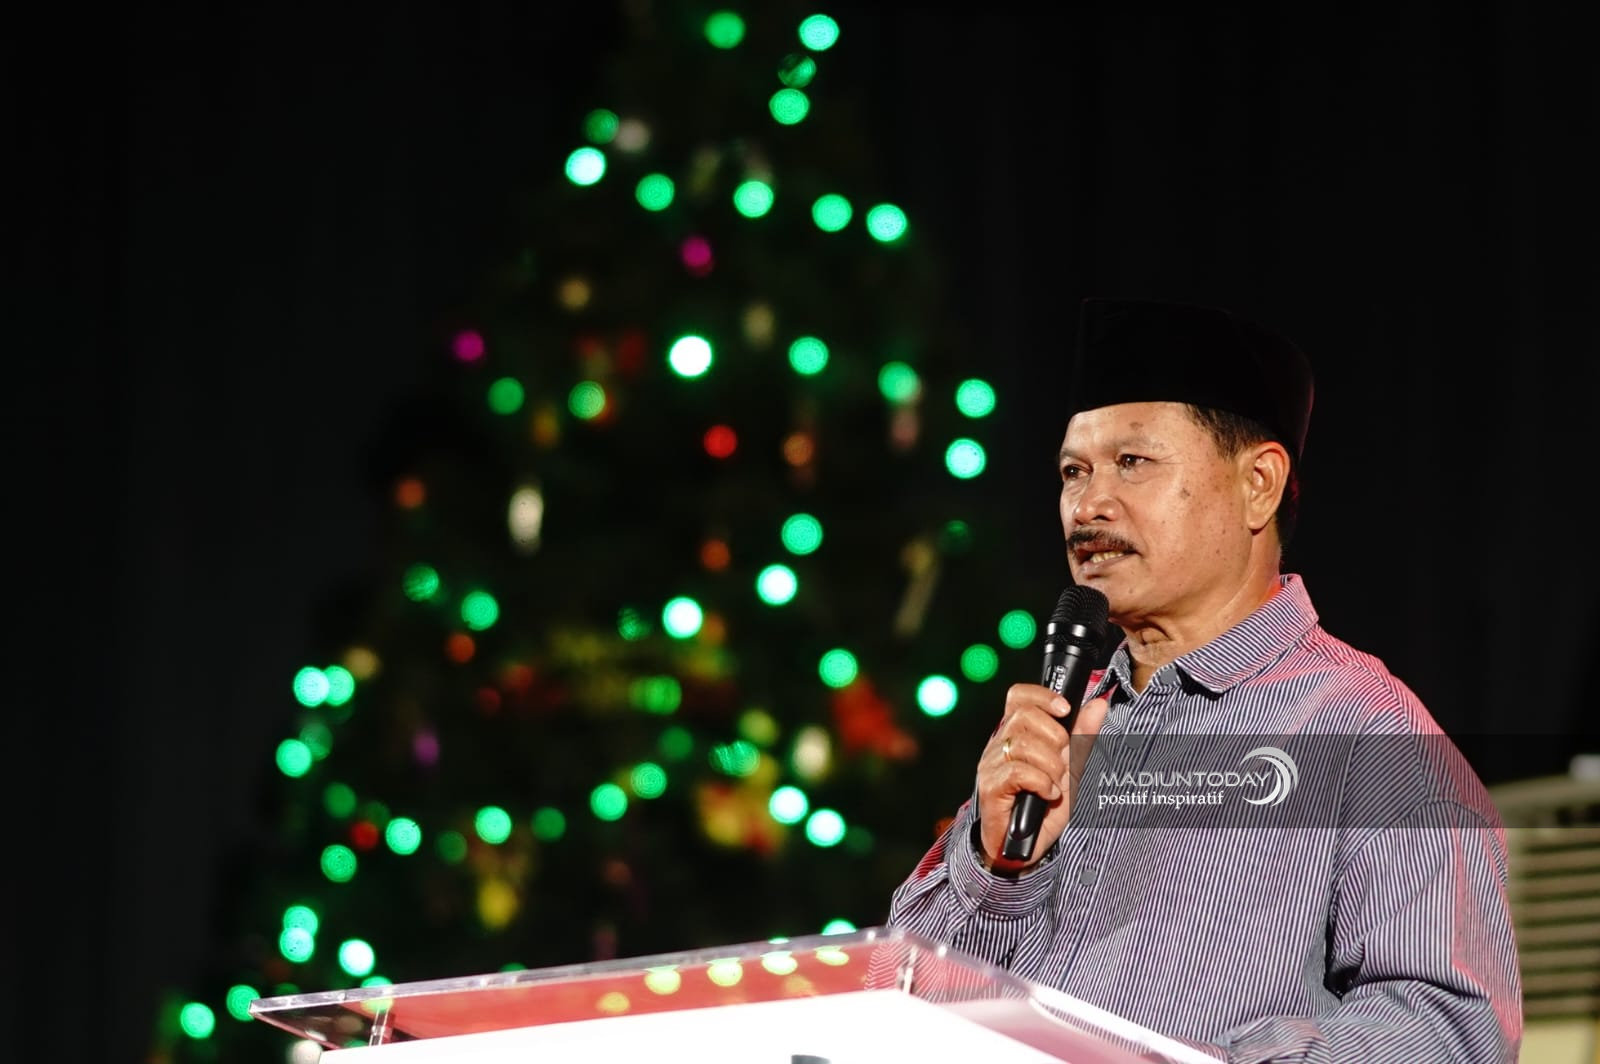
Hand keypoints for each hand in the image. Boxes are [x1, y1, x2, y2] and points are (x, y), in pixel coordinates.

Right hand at [976, 683, 1109, 872]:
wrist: (1023, 847)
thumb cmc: (1045, 806)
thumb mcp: (1073, 768)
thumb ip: (1083, 736)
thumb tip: (1098, 703)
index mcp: (1016, 734)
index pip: (1019, 696)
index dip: (1043, 696)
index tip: (1066, 709)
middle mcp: (999, 744)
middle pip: (1024, 716)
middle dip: (1055, 738)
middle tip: (1062, 763)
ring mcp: (991, 765)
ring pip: (1023, 745)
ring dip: (1051, 766)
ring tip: (1055, 784)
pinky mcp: (990, 788)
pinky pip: (1018, 773)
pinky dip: (1042, 783)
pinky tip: (1048, 795)